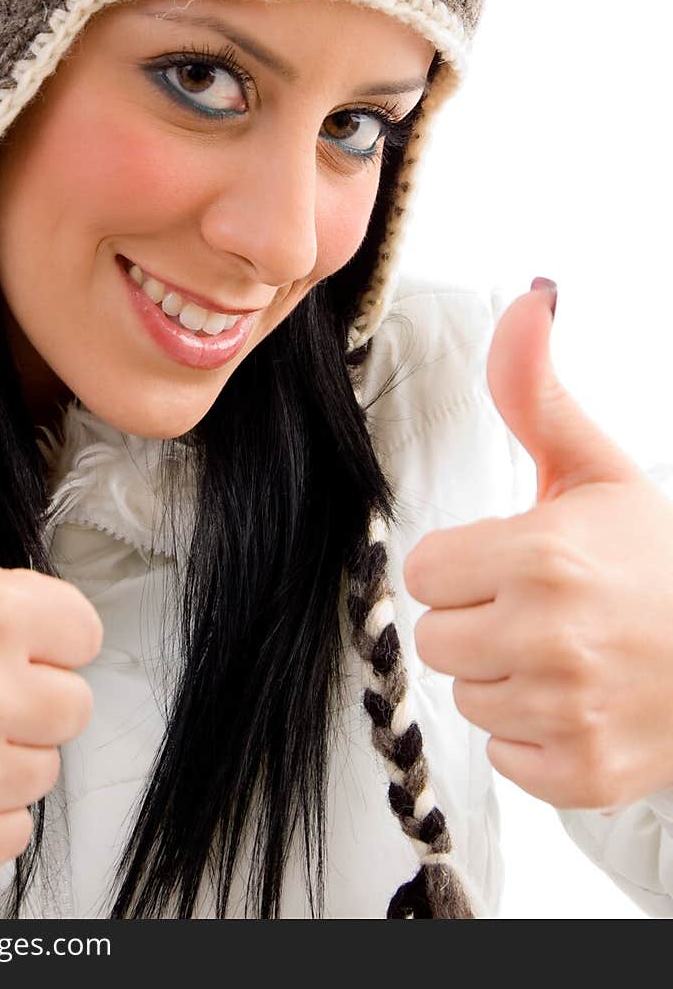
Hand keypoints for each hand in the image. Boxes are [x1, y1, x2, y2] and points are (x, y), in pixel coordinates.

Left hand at [403, 285, 672, 809]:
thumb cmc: (655, 557)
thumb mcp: (593, 468)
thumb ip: (535, 391)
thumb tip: (527, 299)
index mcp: (540, 555)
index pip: (423, 570)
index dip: (466, 563)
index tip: (515, 560)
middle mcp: (548, 638)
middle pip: (435, 636)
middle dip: (478, 617)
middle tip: (543, 608)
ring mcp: (566, 712)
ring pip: (466, 694)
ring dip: (504, 675)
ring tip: (567, 652)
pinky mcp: (580, 773)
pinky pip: (503, 753)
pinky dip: (535, 734)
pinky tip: (581, 701)